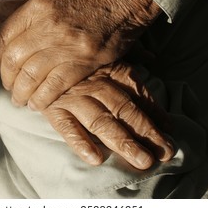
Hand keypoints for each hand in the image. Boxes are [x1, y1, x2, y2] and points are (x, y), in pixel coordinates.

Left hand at [0, 0, 160, 110]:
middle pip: (15, 59)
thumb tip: (1, 13)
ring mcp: (67, 44)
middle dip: (7, 78)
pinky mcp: (85, 61)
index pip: (5, 36)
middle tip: (9, 88)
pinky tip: (37, 105)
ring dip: (22, 92)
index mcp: (38, 6)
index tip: (0, 67)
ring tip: (20, 100)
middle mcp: (49, 25)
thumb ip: (27, 4)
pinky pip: (56, 85)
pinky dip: (43, 98)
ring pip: (32, 75)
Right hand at [42, 62, 173, 169]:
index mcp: (109, 68)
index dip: (155, 112)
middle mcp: (94, 83)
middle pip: (123, 109)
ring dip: (122, 141)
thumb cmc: (74, 52)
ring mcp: (73, 97)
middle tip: (165, 152)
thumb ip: (129, 52)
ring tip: (142, 160)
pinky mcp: (52, 108)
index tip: (170, 130)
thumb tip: (152, 56)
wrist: (36, 50)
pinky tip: (96, 158)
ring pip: (101, 121)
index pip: (137, 92)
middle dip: (146, 131)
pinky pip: (66, 127)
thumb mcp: (103, 47)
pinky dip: (80, 143)